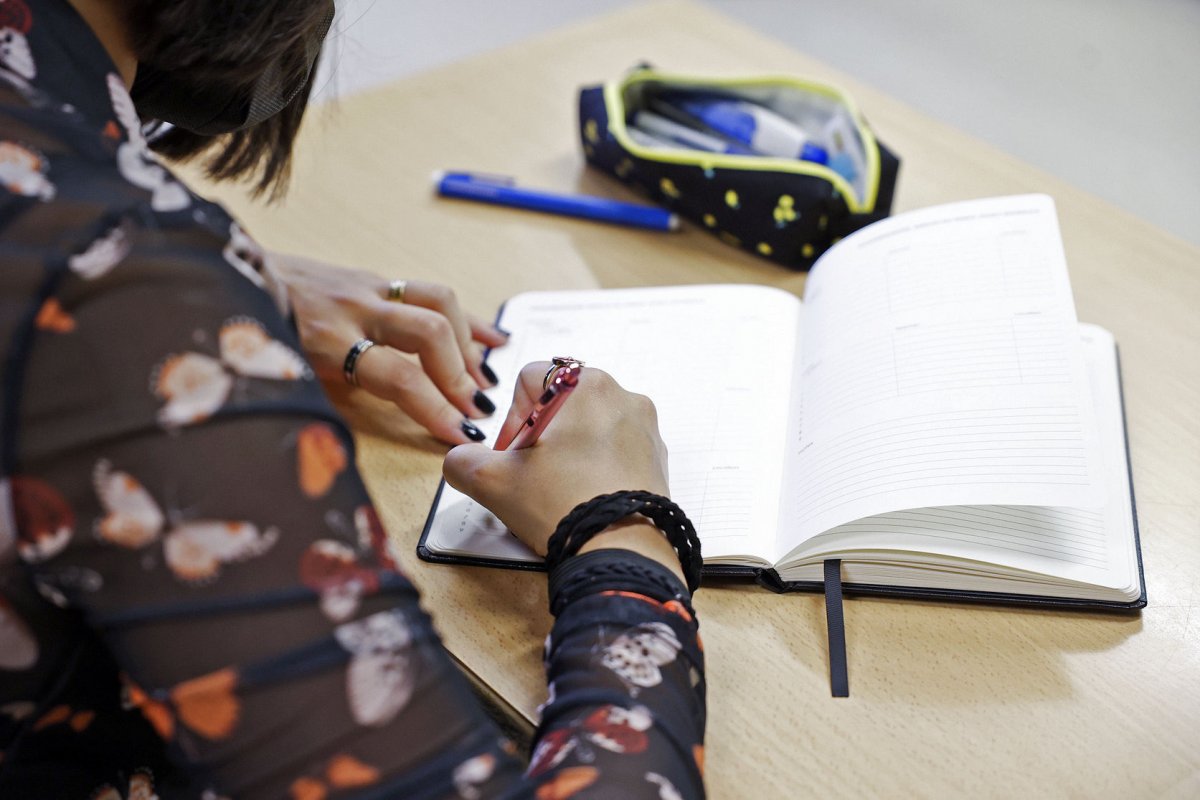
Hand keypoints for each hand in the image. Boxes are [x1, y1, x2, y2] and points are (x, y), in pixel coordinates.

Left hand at [271, 253, 507, 443]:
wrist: (226, 273)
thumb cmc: (250, 336)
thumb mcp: (278, 379)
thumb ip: (317, 409)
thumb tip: (348, 456)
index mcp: (325, 340)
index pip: (398, 377)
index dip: (434, 410)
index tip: (459, 437)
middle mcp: (352, 308)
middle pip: (428, 334)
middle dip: (460, 377)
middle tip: (476, 412)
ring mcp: (366, 287)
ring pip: (438, 303)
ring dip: (468, 345)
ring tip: (485, 381)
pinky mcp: (372, 278)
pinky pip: (429, 292)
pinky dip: (466, 318)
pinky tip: (494, 339)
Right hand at [443, 363, 684, 582]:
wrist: (622, 552)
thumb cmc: (565, 507)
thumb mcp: (493, 482)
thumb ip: (462, 461)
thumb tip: (461, 460)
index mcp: (586, 385)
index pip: (530, 380)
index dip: (510, 419)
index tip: (511, 455)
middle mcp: (623, 396)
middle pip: (562, 403)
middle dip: (540, 436)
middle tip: (530, 474)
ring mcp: (645, 428)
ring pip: (589, 427)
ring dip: (567, 451)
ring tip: (557, 490)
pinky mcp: (656, 459)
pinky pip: (616, 451)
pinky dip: (595, 467)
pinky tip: (584, 497)